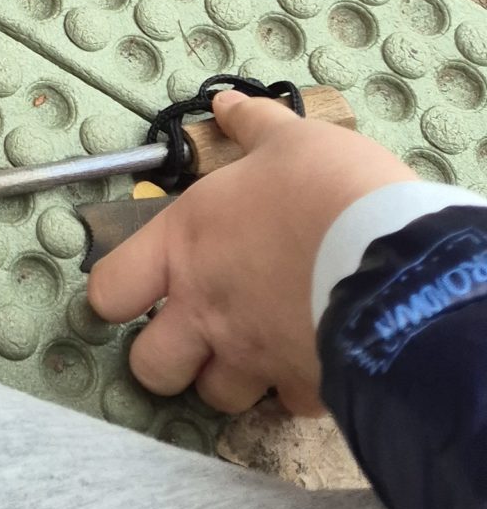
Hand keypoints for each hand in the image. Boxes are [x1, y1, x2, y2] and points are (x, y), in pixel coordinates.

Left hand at [88, 91, 414, 412]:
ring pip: (216, 397)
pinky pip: (286, 404)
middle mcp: (204, 308)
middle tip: (200, 334)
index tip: (141, 291)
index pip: (109, 292)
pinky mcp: (302, 387)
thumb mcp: (291, 141)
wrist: (399, 257)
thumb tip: (227, 104)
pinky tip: (312, 360)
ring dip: (232, 378)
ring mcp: (250, 355)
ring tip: (259, 348)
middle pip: (150, 367)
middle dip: (170, 359)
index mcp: (185, 244)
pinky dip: (294, 389)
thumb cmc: (332, 189)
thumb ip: (253, 127)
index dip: (118, 296)